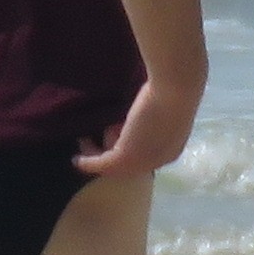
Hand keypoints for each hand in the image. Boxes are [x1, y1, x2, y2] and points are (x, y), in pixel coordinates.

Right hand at [75, 81, 201, 177]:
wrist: (176, 87)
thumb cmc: (173, 87)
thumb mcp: (162, 106)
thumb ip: (152, 114)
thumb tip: (139, 112)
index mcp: (171, 149)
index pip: (144, 156)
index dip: (125, 146)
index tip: (112, 135)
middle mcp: (158, 161)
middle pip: (128, 166)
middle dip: (109, 153)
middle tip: (93, 141)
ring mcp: (143, 161)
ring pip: (114, 167)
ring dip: (97, 156)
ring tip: (85, 141)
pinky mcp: (127, 156)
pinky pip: (103, 165)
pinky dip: (88, 163)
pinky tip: (77, 159)